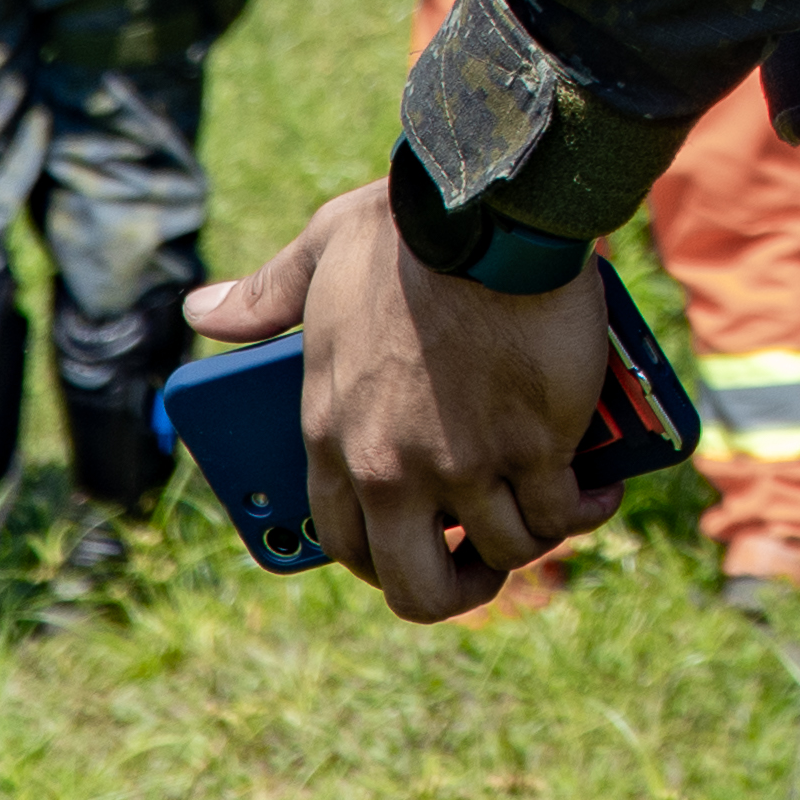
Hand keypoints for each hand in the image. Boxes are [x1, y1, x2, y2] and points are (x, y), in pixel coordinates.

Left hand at [183, 180, 624, 619]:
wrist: (486, 212)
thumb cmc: (404, 228)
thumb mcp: (318, 255)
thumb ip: (264, 297)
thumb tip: (200, 312)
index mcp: (332, 435)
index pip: (345, 544)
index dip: (386, 560)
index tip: (420, 543)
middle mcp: (391, 467)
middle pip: (418, 587)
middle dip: (458, 587)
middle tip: (485, 558)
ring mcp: (463, 464)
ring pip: (506, 549)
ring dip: (534, 534)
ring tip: (558, 501)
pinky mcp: (534, 448)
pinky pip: (563, 513)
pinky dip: (586, 508)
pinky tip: (598, 488)